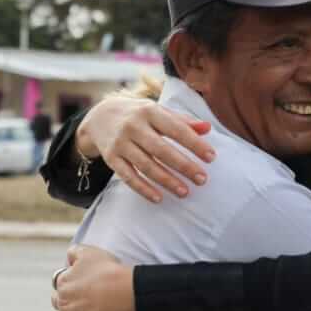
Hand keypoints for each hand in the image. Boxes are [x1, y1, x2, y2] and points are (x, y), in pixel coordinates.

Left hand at [50, 244, 135, 310]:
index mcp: (63, 282)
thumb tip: (68, 258)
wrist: (121, 295)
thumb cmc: (108, 272)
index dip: (70, 282)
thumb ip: (74, 252)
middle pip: (57, 302)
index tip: (82, 284)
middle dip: (66, 301)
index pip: (59, 282)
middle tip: (82, 300)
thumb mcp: (90, 252)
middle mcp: (62, 301)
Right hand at [77, 95, 214, 203]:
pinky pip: (128, 177)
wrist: (99, 116)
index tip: (211, 157)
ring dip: (166, 181)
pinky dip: (143, 189)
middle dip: (183, 165)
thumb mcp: (158, 111)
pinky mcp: (111, 158)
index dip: (194, 143)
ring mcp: (121, 143)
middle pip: (161, 149)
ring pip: (146, 165)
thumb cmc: (138, 115)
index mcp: (149, 111)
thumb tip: (208, 128)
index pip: (176, 129)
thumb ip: (182, 120)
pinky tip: (159, 198)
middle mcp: (133, 126)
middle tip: (202, 179)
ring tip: (185, 192)